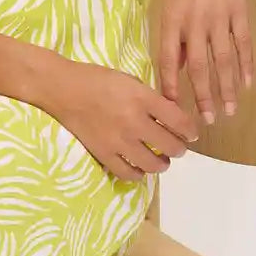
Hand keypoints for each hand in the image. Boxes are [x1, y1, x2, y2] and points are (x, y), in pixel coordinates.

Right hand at [38, 57, 200, 182]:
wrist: (63, 89)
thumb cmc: (98, 80)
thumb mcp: (131, 81)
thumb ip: (151, 98)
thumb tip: (172, 116)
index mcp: (143, 98)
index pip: (179, 121)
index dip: (190, 131)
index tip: (192, 135)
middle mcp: (134, 121)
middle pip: (170, 145)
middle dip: (179, 149)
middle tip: (178, 148)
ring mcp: (119, 141)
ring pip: (153, 164)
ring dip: (162, 164)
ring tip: (161, 160)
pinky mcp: (103, 154)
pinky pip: (128, 173)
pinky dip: (138, 175)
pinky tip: (140, 169)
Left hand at [157, 0, 253, 124]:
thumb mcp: (169, 0)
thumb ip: (172, 35)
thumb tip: (176, 67)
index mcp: (172, 19)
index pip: (168, 60)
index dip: (170, 86)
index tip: (173, 109)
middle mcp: (195, 22)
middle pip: (199, 67)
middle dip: (203, 97)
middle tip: (208, 121)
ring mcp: (219, 18)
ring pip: (224, 61)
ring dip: (227, 89)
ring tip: (230, 111)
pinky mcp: (239, 12)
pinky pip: (243, 44)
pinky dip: (246, 66)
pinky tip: (248, 84)